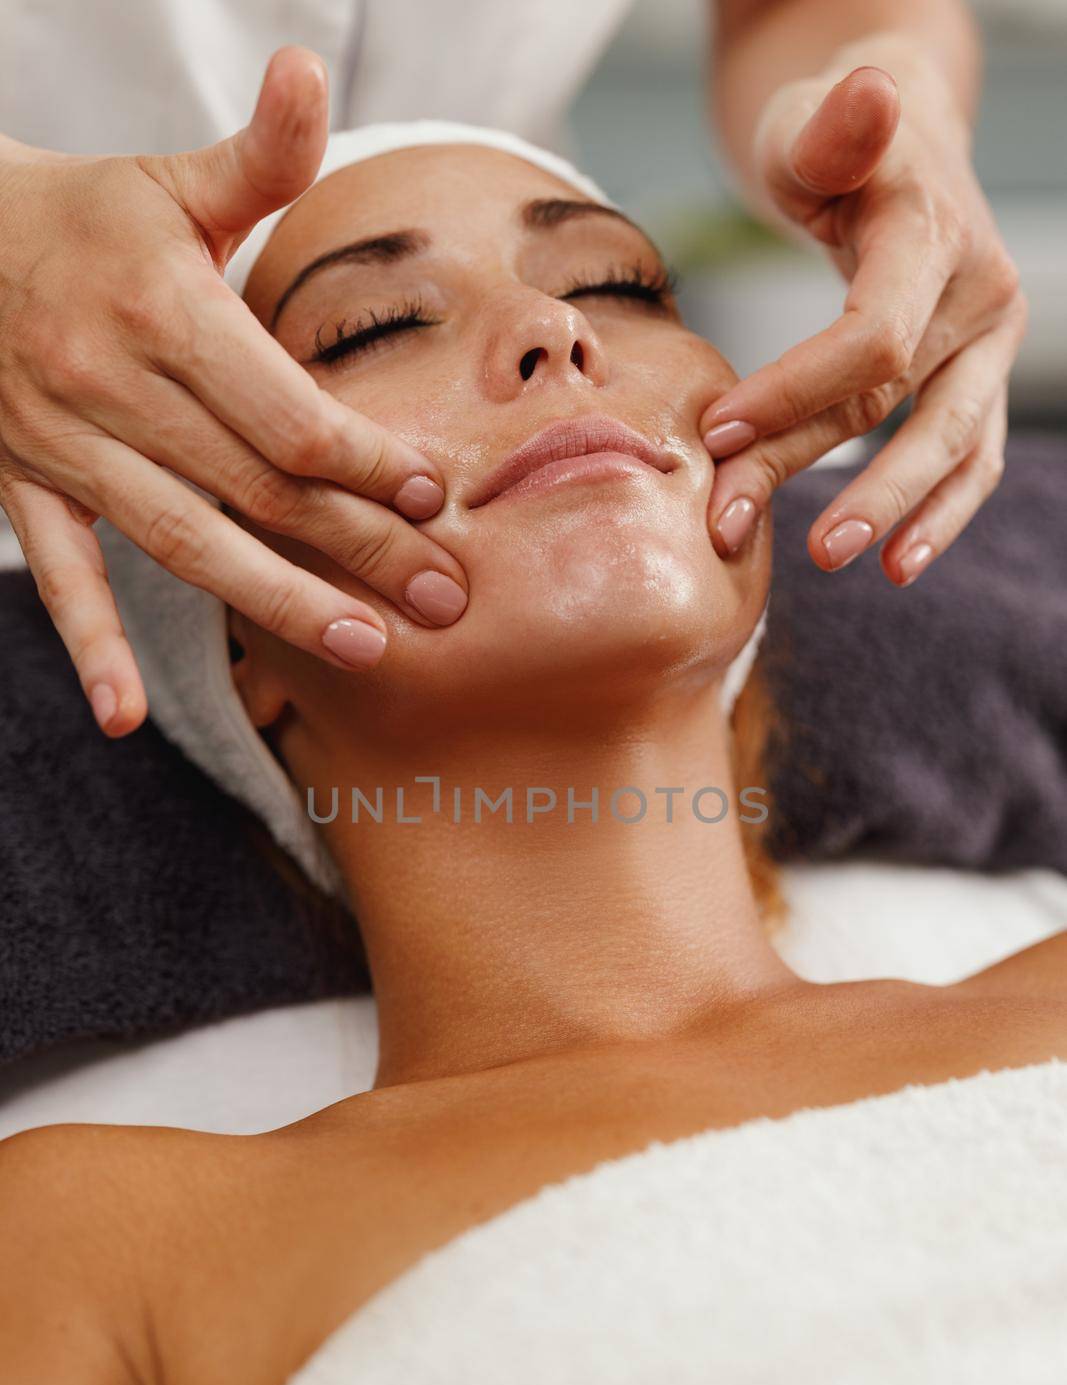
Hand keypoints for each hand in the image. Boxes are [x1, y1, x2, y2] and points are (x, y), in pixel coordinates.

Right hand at [0, 47, 467, 737]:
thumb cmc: (88, 219)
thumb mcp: (170, 182)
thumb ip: (260, 154)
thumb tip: (314, 68)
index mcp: (164, 313)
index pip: (286, 413)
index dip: (366, 460)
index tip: (435, 494)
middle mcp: (115, 388)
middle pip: (261, 491)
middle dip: (363, 548)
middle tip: (448, 601)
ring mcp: (68, 449)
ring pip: (188, 544)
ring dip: (280, 604)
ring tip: (369, 650)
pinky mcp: (29, 488)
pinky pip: (61, 578)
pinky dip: (91, 647)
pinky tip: (125, 718)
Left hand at [701, 53, 1026, 586]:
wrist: (899, 146)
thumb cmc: (832, 139)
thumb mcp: (810, 122)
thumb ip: (828, 130)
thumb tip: (867, 95)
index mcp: (934, 234)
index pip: (872, 337)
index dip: (793, 392)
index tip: (715, 432)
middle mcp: (980, 292)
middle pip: (897, 401)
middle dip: (812, 467)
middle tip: (734, 524)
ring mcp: (989, 344)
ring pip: (946, 443)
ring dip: (891, 510)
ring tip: (833, 560)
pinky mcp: (979, 380)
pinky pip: (968, 459)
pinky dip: (937, 514)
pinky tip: (896, 564)